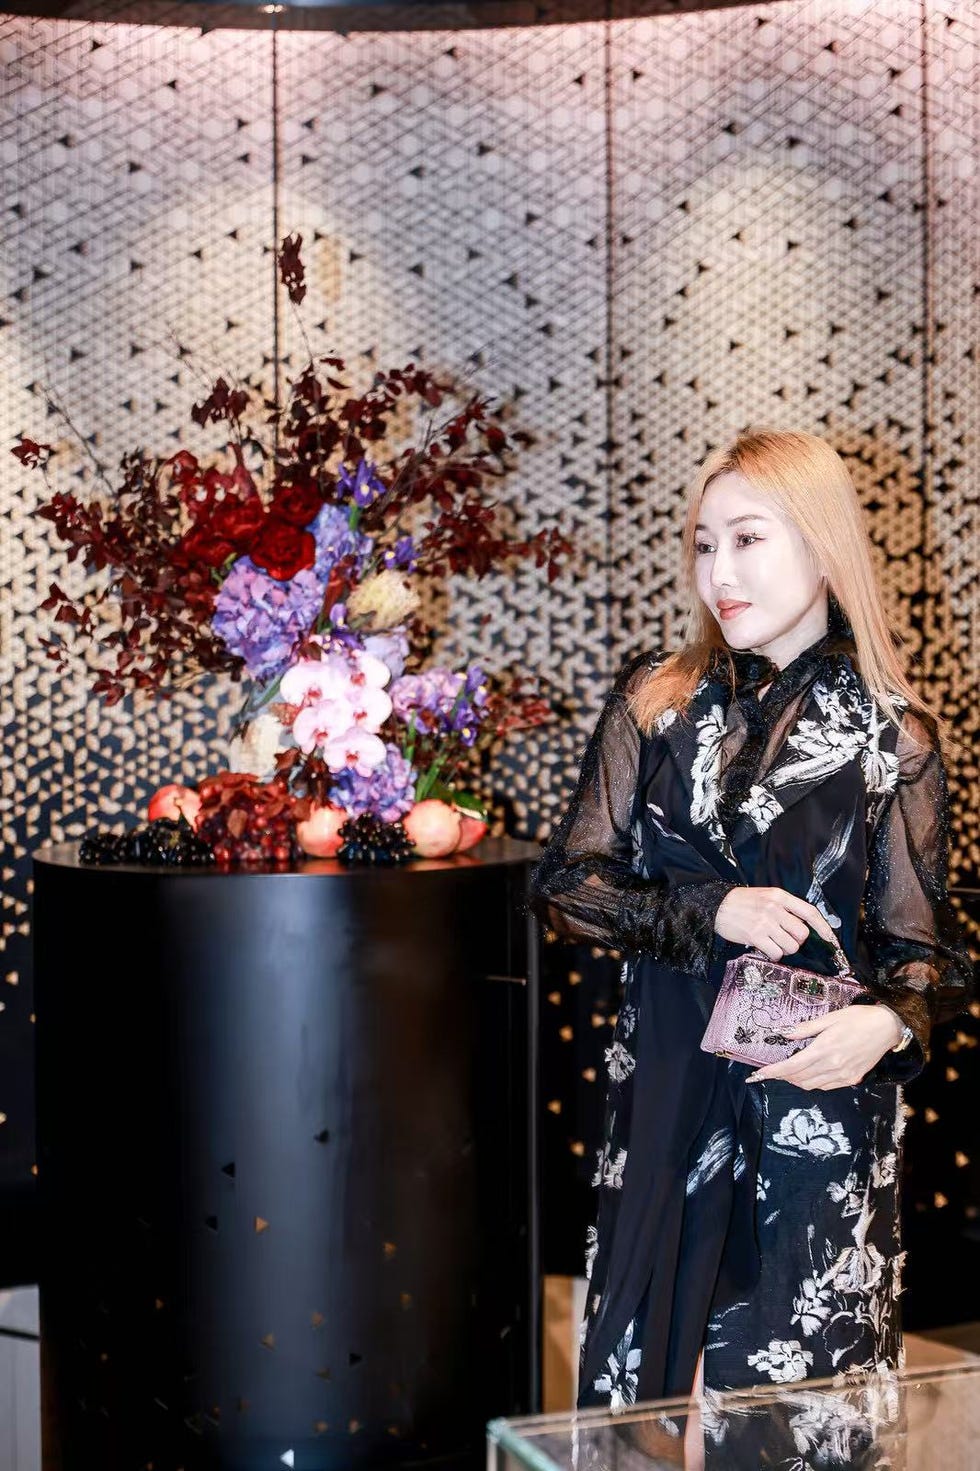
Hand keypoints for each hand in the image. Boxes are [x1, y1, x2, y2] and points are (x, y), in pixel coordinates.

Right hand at [714, 885, 836, 958]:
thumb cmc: (742, 903)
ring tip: (772, 942)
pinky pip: (776, 953)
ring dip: (784, 949)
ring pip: (791, 946)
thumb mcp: (766, 896)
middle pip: (802, 933)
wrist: (716, 906)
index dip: (823, 927)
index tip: (830, 939)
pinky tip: (764, 947)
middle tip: (784, 938)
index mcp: (780, 896)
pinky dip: (773, 954)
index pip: (809, 912)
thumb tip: (803, 926)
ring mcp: (765, 922)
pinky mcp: (756, 935)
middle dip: (796, 940)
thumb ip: (785, 908)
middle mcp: (775, 908)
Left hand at [744, 1005, 905, 1089]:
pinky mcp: (852, 1079)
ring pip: (811, 1085)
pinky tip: (810, 1073)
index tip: (758, 1074)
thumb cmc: (858, 1018)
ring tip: (788, 1071)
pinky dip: (813, 1082)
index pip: (791, 1066)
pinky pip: (826, 1086)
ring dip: (796, 1080)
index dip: (773, 1072)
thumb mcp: (830, 1018)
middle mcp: (833, 1066)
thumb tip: (783, 1033)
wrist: (887, 1027)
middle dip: (782, 1076)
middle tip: (772, 1070)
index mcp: (824, 1049)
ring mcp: (844, 1075)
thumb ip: (805, 1028)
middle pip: (799, 1079)